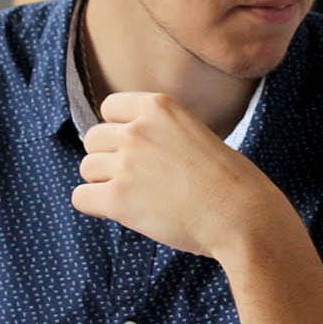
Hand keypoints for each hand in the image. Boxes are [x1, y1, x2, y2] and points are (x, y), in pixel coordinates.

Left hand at [73, 92, 294, 258]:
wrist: (241, 216)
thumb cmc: (230, 181)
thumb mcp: (196, 134)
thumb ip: (162, 132)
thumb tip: (128, 147)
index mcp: (158, 107)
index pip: (109, 107)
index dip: (119, 130)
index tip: (137, 149)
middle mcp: (137, 130)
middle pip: (93, 139)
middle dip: (109, 159)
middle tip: (138, 179)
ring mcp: (125, 164)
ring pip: (87, 168)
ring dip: (104, 183)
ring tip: (137, 198)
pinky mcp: (117, 199)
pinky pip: (81, 198)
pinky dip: (96, 206)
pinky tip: (123, 212)